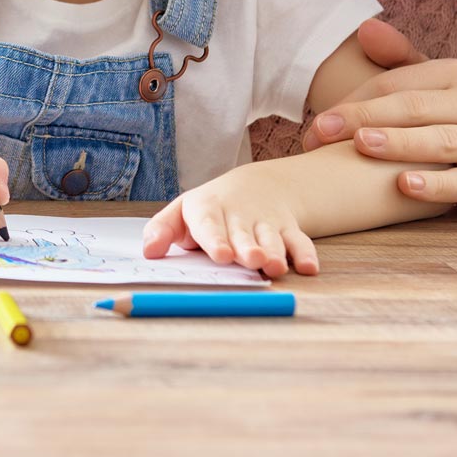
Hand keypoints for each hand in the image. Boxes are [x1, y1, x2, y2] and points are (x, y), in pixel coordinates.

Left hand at [141, 165, 317, 278]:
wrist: (253, 188)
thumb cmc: (209, 209)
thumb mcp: (181, 214)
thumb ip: (162, 231)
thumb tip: (148, 252)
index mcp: (208, 210)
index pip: (210, 224)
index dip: (215, 239)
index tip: (220, 255)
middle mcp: (239, 216)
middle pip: (244, 233)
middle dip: (248, 247)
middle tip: (251, 260)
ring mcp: (265, 222)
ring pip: (273, 238)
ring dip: (276, 252)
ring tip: (275, 266)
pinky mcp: (288, 230)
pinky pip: (300, 241)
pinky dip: (306, 254)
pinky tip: (309, 268)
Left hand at [302, 19, 456, 213]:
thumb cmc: (450, 123)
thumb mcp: (428, 88)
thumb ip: (397, 59)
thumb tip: (365, 28)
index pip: (395, 84)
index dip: (353, 102)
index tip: (316, 125)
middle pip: (413, 108)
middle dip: (363, 119)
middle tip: (321, 135)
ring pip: (440, 142)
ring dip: (398, 144)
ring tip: (362, 146)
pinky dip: (435, 185)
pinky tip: (404, 186)